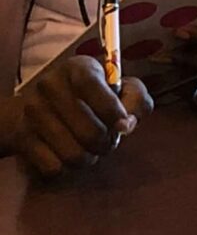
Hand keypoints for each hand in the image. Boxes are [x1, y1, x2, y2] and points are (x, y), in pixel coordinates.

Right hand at [0, 54, 152, 177]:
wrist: (39, 106)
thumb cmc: (91, 96)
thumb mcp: (118, 87)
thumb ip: (135, 99)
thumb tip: (126, 125)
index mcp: (77, 68)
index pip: (93, 86)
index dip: (113, 110)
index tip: (123, 125)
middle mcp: (51, 85)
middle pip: (90, 132)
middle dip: (107, 143)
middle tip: (108, 141)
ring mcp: (34, 111)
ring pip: (74, 154)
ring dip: (89, 158)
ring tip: (90, 149)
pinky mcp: (22, 136)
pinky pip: (54, 167)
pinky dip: (66, 167)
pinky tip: (67, 154)